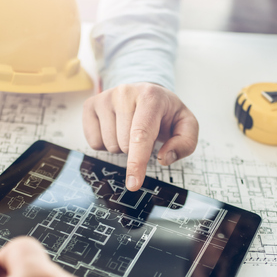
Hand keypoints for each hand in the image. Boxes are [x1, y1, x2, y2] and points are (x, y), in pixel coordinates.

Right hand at [83, 83, 198, 190]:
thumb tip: (163, 158)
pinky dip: (105, 143)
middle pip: (124, 144)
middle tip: (145, 134)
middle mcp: (124, 93)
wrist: (146, 92)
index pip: (141, 134)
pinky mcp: (90, 105)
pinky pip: (94, 142)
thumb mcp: (186, 125)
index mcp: (150, 96)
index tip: (133, 184)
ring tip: (130, 130)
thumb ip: (185, 144)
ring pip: (109, 144)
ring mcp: (105, 98)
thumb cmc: (165, 112)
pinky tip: (115, 129)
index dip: (137, 162)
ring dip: (121, 146)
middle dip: (135, 151)